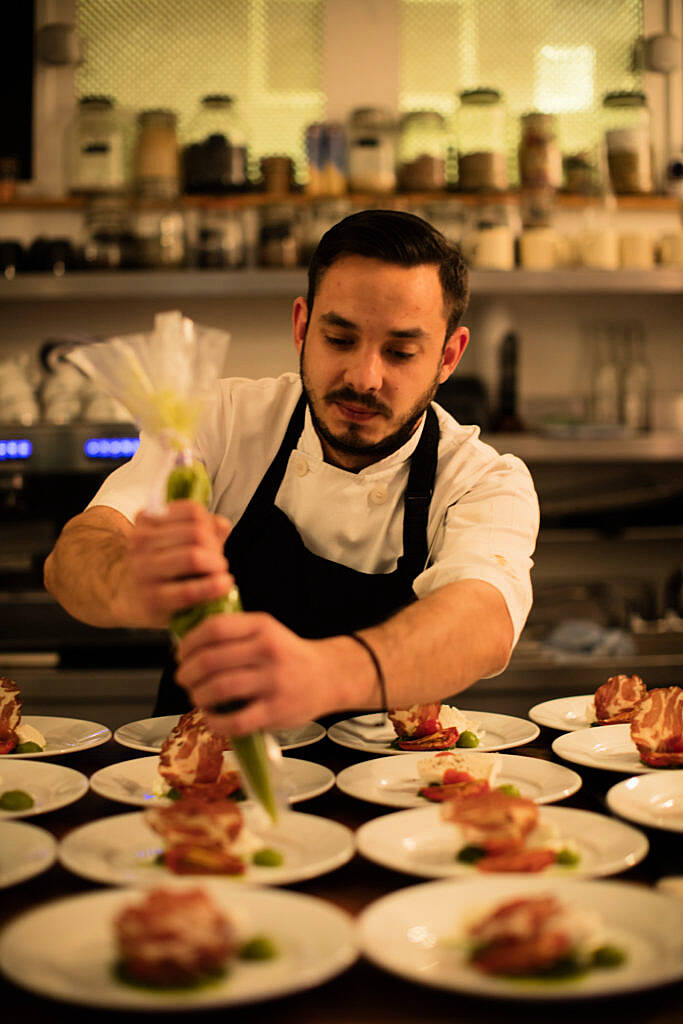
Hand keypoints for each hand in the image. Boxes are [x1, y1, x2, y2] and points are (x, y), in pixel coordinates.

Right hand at [122, 501, 232, 627]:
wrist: (132, 599)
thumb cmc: (162, 566)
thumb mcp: (176, 540)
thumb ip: (203, 528)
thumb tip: (222, 524)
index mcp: (147, 519)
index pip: (193, 512)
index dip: (211, 525)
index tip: (213, 540)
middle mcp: (142, 541)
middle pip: (196, 533)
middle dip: (216, 547)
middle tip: (219, 561)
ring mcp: (145, 569)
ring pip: (194, 557)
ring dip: (216, 565)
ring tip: (220, 574)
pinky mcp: (154, 598)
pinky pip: (190, 590)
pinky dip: (213, 586)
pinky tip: (223, 585)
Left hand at [174, 611, 339, 735]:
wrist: (329, 677)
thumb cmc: (288, 656)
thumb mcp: (266, 631)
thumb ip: (234, 633)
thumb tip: (188, 645)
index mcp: (261, 626)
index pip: (213, 628)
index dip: (189, 643)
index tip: (181, 654)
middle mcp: (267, 651)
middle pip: (210, 660)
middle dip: (187, 673)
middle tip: (184, 679)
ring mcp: (272, 682)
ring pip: (218, 689)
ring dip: (197, 696)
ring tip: (197, 698)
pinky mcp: (275, 711)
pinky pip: (235, 720)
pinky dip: (215, 722)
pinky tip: (212, 718)